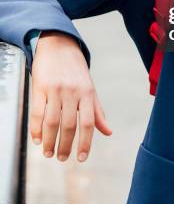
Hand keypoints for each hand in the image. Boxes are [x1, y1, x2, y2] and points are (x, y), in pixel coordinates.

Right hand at [30, 31, 111, 161]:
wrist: (59, 45)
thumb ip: (97, 111)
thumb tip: (108, 132)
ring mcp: (55, 89)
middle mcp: (72, 91)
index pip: (88, 123)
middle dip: (65, 145)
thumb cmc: (76, 70)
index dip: (86, 142)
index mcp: (87, 93)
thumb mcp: (90, 88)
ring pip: (52, 121)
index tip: (82, 158)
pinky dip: (36, 129)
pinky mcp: (40, 86)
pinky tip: (37, 139)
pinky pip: (37, 112)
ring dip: (50, 141)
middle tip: (62, 158)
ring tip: (49, 152)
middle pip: (69, 125)